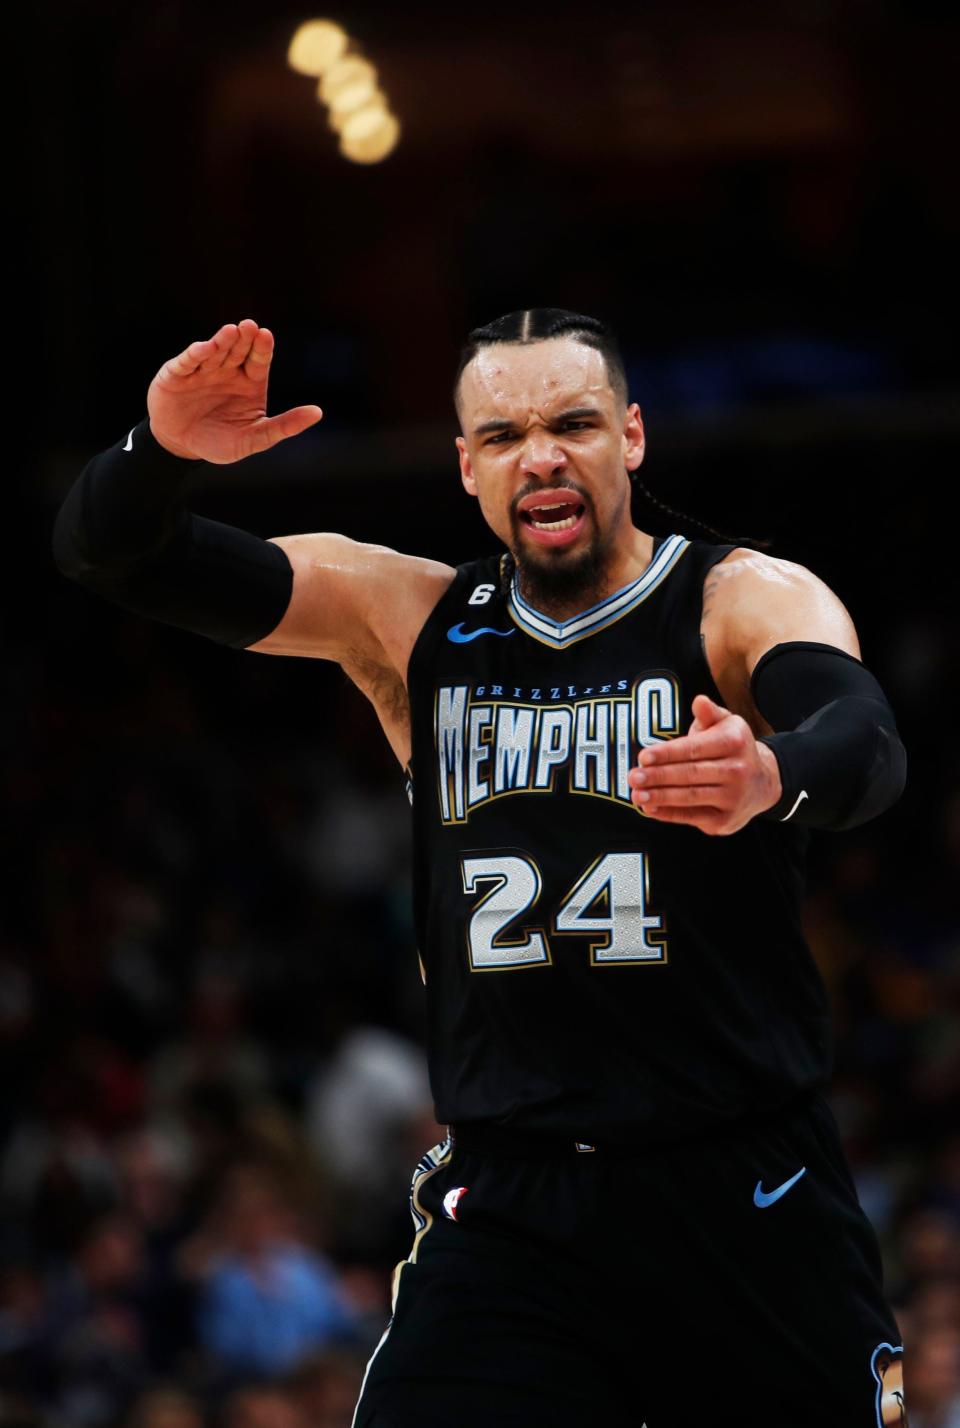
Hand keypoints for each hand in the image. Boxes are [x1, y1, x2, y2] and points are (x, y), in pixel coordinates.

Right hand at [146, 319, 322, 464]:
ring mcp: (202, 369)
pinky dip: (196, 354)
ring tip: (232, 331)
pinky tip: (205, 348)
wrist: (180, 447)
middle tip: (250, 327)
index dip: (262, 348)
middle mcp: (227, 370)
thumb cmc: (219, 442)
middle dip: (244, 338)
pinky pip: (188, 361)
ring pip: (214, 351)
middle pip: (238, 350)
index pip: (259, 360)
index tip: (266, 336)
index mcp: (249, 382)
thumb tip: (318, 413)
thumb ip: (283, 426)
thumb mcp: (254, 439)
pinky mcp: (177, 373)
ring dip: (222, 341)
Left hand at [626, 693, 782, 835]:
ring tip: (637, 794)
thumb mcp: (726, 725)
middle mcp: (737, 770)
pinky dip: (668, 813)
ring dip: (660, 797)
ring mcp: (732, 797)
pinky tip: (650, 808)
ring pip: (689, 797)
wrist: (762, 784)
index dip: (667, 753)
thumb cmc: (733, 750)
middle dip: (658, 776)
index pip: (694, 748)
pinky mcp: (724, 820)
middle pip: (690, 774)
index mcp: (734, 742)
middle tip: (633, 777)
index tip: (644, 756)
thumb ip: (709, 713)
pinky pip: (691, 816)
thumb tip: (699, 701)